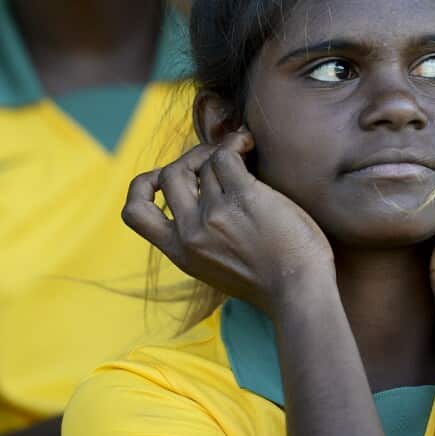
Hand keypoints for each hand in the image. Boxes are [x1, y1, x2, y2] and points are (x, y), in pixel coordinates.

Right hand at [122, 132, 334, 313]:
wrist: (299, 293)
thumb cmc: (273, 282)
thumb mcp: (217, 269)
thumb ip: (201, 241)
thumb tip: (201, 198)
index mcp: (180, 253)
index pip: (134, 212)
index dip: (142, 187)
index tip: (163, 178)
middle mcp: (191, 232)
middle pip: (169, 175)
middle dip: (190, 159)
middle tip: (216, 159)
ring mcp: (215, 214)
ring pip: (206, 162)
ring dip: (223, 150)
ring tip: (243, 150)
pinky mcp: (243, 197)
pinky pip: (226, 155)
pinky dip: (236, 142)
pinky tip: (249, 145)